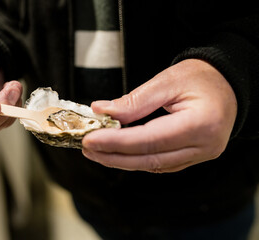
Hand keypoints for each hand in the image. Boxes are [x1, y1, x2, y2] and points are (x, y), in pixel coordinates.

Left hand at [82, 59, 236, 172]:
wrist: (227, 84)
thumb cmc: (202, 78)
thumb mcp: (167, 81)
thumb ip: (134, 101)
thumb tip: (103, 112)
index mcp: (201, 124)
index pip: (150, 140)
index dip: (116, 143)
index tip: (91, 139)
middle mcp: (204, 146)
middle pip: (150, 159)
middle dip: (114, 156)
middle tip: (88, 148)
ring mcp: (200, 155)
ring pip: (153, 165)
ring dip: (122, 160)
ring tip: (97, 151)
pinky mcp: (193, 156)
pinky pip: (160, 163)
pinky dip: (136, 159)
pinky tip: (118, 153)